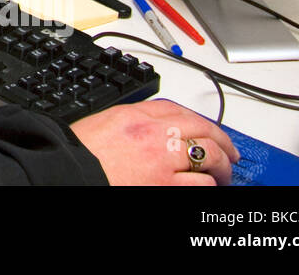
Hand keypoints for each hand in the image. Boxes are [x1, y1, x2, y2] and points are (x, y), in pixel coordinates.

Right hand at [70, 99, 240, 184]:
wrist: (68, 172)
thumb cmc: (79, 153)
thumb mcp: (103, 123)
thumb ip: (130, 121)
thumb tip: (150, 129)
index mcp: (135, 115)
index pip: (177, 110)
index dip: (199, 121)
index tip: (207, 129)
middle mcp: (153, 134)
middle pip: (201, 129)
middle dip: (221, 141)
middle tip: (230, 152)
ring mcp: (163, 161)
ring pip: (210, 157)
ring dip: (221, 167)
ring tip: (223, 176)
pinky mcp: (167, 186)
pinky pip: (201, 184)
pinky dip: (208, 186)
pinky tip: (207, 188)